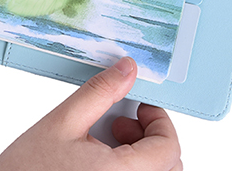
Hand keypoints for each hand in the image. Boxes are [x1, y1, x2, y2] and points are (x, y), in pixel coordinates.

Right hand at [0, 58, 181, 170]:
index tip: (140, 107)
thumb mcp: (62, 121)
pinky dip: (129, 170)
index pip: (168, 149)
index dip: (159, 121)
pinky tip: (102, 161)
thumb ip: (99, 93)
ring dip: (143, 157)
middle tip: (120, 122)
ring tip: (107, 142)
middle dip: (150, 138)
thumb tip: (126, 69)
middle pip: (169, 168)